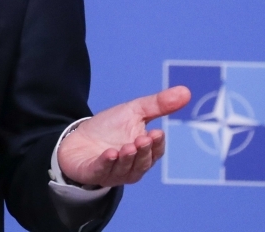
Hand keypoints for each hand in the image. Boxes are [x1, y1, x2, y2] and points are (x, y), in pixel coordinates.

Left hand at [57, 85, 190, 187]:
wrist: (78, 139)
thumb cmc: (109, 128)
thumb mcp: (133, 111)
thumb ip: (158, 104)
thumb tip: (186, 91)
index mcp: (144, 153)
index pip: (155, 151)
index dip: (156, 144)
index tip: (157, 132)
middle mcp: (131, 167)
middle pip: (142, 162)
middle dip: (143, 151)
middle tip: (143, 138)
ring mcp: (113, 173)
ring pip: (125, 169)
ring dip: (127, 158)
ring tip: (128, 146)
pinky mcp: (94, 173)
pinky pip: (103, 171)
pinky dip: (107, 163)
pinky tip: (110, 154)